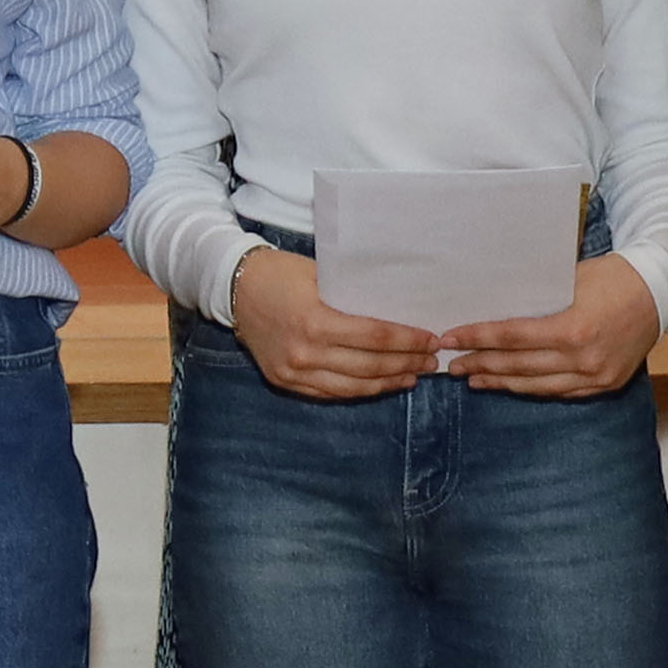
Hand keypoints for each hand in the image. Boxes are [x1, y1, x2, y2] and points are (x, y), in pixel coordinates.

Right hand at [231, 251, 436, 400]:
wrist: (235, 288)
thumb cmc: (280, 274)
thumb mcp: (320, 276)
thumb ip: (354, 297)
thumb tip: (399, 312)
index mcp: (315, 322)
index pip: (376, 338)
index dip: (409, 341)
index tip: (431, 339)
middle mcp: (305, 353)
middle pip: (370, 366)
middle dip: (407, 363)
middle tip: (432, 360)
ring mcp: (294, 372)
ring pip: (354, 387)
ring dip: (388, 382)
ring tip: (413, 376)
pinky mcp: (285, 382)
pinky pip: (331, 393)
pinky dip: (360, 390)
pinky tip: (380, 384)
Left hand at [444, 255, 665, 397]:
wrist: (660, 290)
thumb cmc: (614, 276)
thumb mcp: (570, 279)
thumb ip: (535, 299)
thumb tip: (492, 309)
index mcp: (573, 329)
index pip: (511, 337)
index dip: (477, 339)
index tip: (450, 339)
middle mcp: (583, 359)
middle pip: (518, 366)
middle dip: (480, 364)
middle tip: (452, 365)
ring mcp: (596, 376)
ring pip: (537, 386)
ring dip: (502, 383)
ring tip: (475, 380)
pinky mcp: (606, 384)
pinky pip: (560, 392)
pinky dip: (533, 388)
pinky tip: (513, 385)